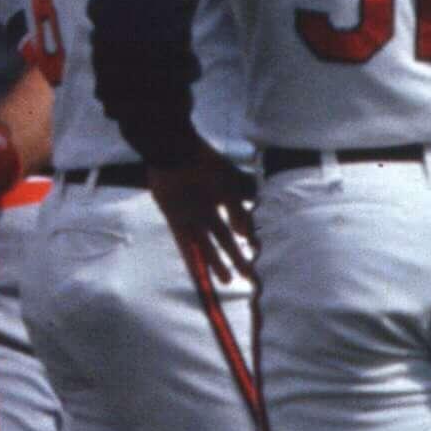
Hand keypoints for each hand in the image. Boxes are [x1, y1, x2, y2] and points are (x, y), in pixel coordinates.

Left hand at [149, 154, 256, 288]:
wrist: (174, 151)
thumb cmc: (204, 164)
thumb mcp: (227, 186)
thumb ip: (236, 210)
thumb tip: (246, 234)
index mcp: (222, 199)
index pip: (238, 224)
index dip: (248, 239)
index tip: (257, 252)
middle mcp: (208, 211)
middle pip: (224, 240)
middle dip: (235, 257)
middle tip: (248, 275)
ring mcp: (191, 217)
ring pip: (206, 246)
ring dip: (217, 263)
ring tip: (228, 280)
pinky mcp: (174, 220)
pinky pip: (184, 244)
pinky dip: (192, 259)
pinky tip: (200, 274)